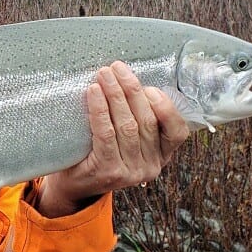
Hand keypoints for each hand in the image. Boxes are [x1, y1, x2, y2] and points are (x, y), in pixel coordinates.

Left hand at [37, 61, 188, 217]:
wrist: (74, 184)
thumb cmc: (100, 152)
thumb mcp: (128, 138)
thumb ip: (138, 116)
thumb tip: (130, 77)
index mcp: (162, 155)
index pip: (177, 131)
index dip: (166, 106)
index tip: (148, 86)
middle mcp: (150, 166)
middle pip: (147, 121)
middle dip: (132, 90)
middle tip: (116, 68)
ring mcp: (130, 172)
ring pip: (127, 125)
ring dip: (115, 95)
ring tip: (104, 74)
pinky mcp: (108, 172)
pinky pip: (106, 134)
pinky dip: (100, 109)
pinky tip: (94, 92)